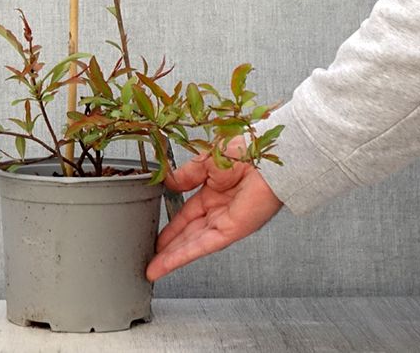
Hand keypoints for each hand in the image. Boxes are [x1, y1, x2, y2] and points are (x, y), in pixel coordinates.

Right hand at [146, 135, 282, 281]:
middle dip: (170, 246)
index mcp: (214, 190)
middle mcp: (220, 208)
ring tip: (154, 268)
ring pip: (193, 243)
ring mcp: (226, 221)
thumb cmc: (246, 151)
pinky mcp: (231, 230)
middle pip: (189, 233)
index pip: (187, 213)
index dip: (171, 226)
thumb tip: (168, 182)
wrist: (267, 155)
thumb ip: (186, 175)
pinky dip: (184, 255)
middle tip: (151, 256)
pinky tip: (168, 262)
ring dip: (172, 256)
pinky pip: (203, 245)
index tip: (157, 235)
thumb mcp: (205, 160)